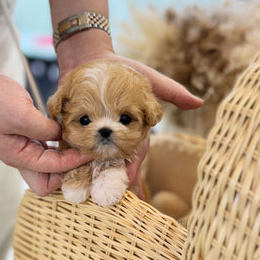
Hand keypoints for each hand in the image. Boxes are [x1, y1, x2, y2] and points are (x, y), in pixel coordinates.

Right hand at [0, 52, 89, 194]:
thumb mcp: (21, 114)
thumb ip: (46, 129)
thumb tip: (65, 135)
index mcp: (16, 156)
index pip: (52, 171)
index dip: (73, 162)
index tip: (90, 149)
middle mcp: (20, 155)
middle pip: (49, 179)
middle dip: (68, 170)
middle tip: (84, 152)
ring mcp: (23, 144)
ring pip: (50, 162)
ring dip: (66, 155)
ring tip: (82, 141)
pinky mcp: (26, 131)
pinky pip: (47, 145)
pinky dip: (60, 141)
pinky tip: (69, 128)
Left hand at [55, 30, 202, 200]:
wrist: (90, 59)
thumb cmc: (124, 70)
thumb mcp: (150, 80)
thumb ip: (171, 92)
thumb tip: (198, 102)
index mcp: (133, 134)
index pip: (134, 159)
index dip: (132, 175)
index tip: (128, 188)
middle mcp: (113, 140)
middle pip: (111, 168)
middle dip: (107, 184)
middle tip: (101, 199)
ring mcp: (93, 138)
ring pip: (90, 164)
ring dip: (85, 178)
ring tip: (79, 194)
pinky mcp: (74, 132)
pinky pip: (71, 150)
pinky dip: (67, 162)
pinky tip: (62, 177)